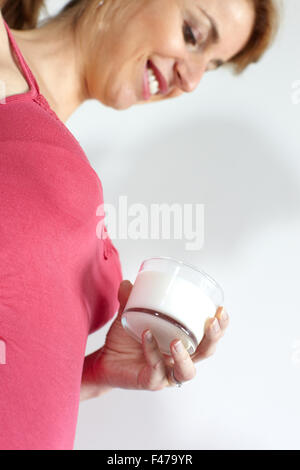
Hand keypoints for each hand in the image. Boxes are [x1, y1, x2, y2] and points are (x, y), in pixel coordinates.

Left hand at [92, 280, 228, 390]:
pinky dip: (152, 352)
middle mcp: (179, 359)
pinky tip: (146, 336)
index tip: (221, 310)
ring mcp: (166, 373)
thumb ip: (130, 300)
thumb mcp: (130, 316)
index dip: (220, 326)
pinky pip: (156, 370)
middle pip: (205, 353)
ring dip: (184, 356)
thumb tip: (127, 283)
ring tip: (176, 341)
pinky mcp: (150, 382)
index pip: (208, 337)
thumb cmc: (125, 340)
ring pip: (186, 371)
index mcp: (183, 343)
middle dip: (213, 338)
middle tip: (211, 322)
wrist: (105, 361)